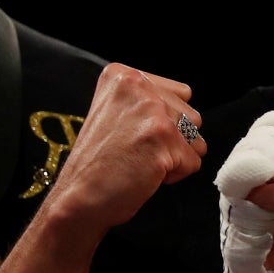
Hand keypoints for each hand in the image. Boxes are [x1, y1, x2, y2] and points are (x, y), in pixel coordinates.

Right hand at [44, 63, 205, 237]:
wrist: (78, 197)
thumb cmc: (99, 162)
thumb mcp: (116, 111)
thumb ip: (149, 100)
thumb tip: (188, 109)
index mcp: (124, 75)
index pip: (182, 94)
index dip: (165, 123)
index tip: (133, 134)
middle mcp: (138, 86)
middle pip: (192, 117)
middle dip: (172, 140)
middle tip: (135, 151)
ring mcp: (152, 111)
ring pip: (196, 139)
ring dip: (175, 157)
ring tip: (140, 160)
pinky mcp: (163, 139)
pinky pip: (193, 162)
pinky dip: (174, 175)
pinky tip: (144, 173)